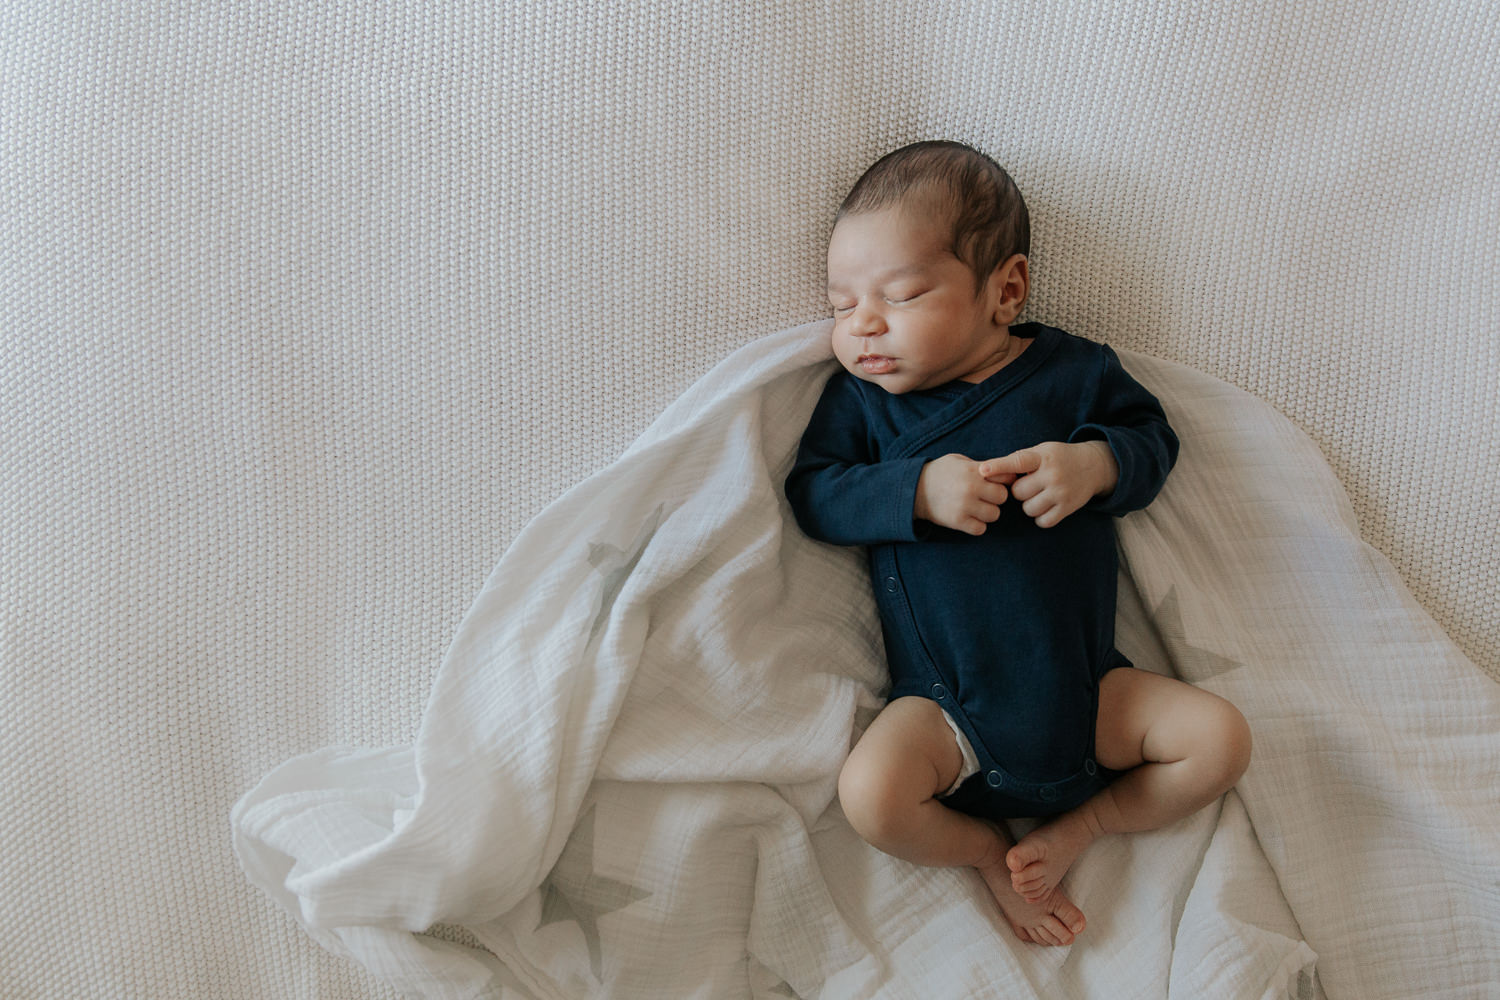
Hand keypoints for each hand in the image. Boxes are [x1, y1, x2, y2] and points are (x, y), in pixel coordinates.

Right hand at [914, 454, 1014, 535]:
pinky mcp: (957, 521)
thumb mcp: (959, 460)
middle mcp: (971, 487)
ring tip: (976, 508)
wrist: (914, 489)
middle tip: (985, 497)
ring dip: (987, 513)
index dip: (1003, 481)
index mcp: (973, 470)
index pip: (1005, 477)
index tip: (995, 483)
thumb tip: (1006, 473)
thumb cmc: (940, 473)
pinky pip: (980, 529)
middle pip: (1002, 497)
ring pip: (994, 515)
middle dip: (996, 497)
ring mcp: (964, 506)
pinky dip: (977, 525)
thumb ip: (981, 466)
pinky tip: (969, 518)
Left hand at [980, 441, 1117, 528]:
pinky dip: (1040, 517)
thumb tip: (988, 472)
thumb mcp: (1042, 451)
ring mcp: (1061, 492)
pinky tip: (1045, 506)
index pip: (1017, 462)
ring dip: (1029, 505)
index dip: (999, 466)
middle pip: (1018, 492)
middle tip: (1030, 485)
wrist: (1093, 466)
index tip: (982, 470)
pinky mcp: (1068, 508)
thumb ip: (1019, 460)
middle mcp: (1052, 475)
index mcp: (1042, 457)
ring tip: (1039, 495)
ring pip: (1028, 509)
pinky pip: (1043, 521)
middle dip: (1020, 491)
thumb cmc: (1058, 458)